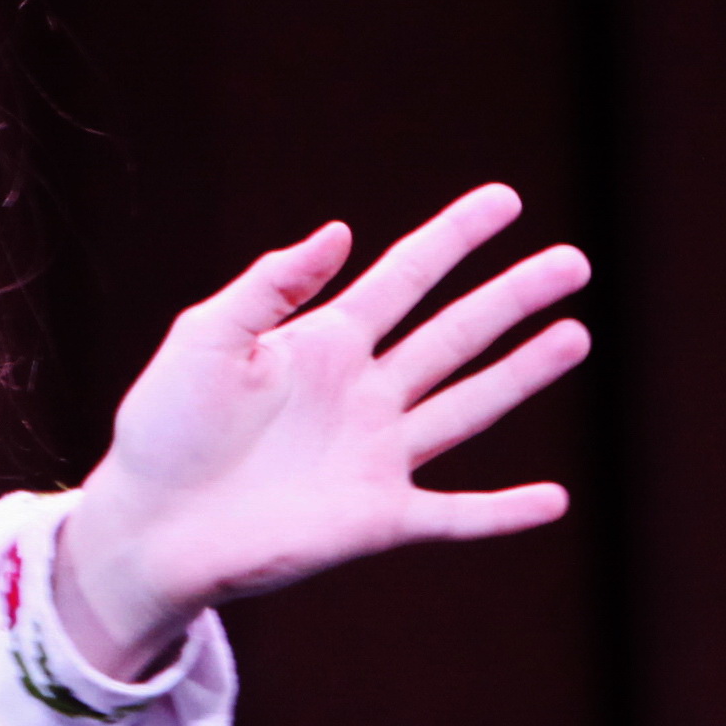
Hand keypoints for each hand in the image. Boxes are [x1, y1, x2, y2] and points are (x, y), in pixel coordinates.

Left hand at [51, 183, 592, 675]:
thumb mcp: (207, 338)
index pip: (406, 277)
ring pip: (470, 405)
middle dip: (514, 296)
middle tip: (574, 261)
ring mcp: (377, 455)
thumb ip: (271, 286)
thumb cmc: (164, 427)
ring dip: (524, 374)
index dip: (455, 238)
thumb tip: (342, 231)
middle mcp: (363, 393)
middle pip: (456, 334)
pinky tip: (555, 499)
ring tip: (577, 335)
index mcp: (324, 343)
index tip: (506, 200)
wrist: (148, 525)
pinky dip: (504, 512)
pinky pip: (455, 515)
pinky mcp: (377, 519)